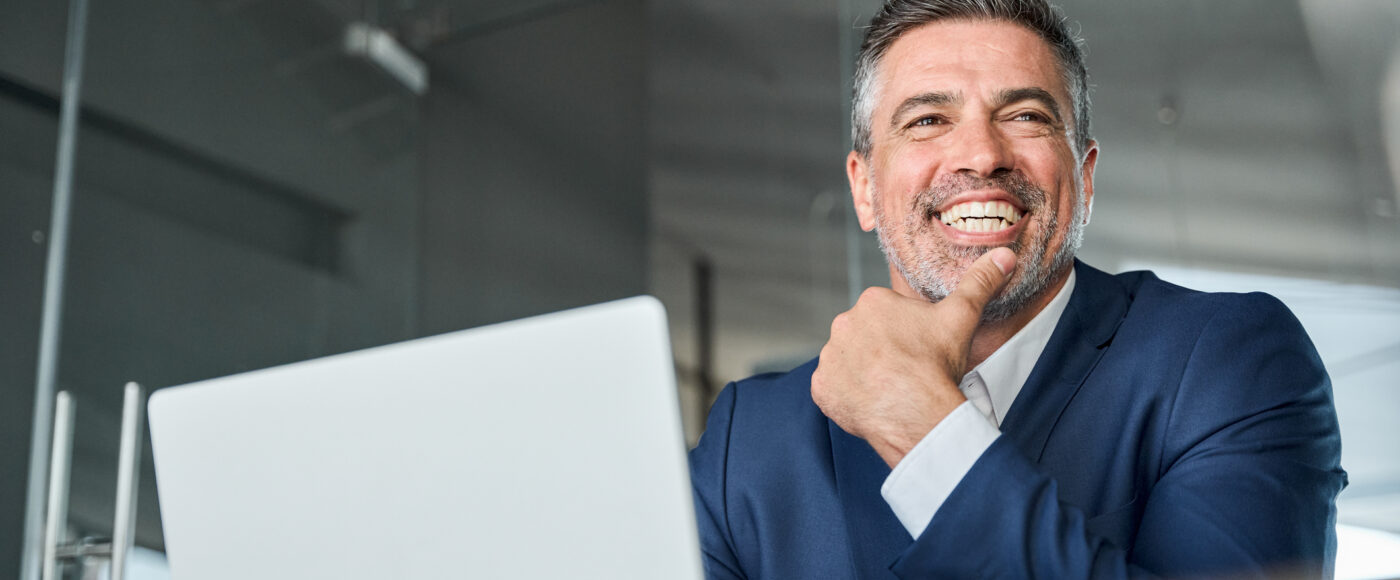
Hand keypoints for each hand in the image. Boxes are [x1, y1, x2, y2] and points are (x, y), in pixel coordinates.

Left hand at [812, 248, 1015, 467]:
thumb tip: (1004, 255)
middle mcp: (843, 323)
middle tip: (905, 371)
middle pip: (864, 338)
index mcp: (872, 301)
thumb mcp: (962, 316)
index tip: (918, 351)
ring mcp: (829, 356)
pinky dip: (847, 396)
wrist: (916, 410)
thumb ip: (980, 282)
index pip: (886, 316)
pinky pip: (832, 389)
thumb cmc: (936, 363)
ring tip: (889, 388)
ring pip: (847, 362)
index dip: (905, 336)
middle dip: (881, 352)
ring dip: (862, 373)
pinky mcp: (821, 388)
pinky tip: (871, 402)